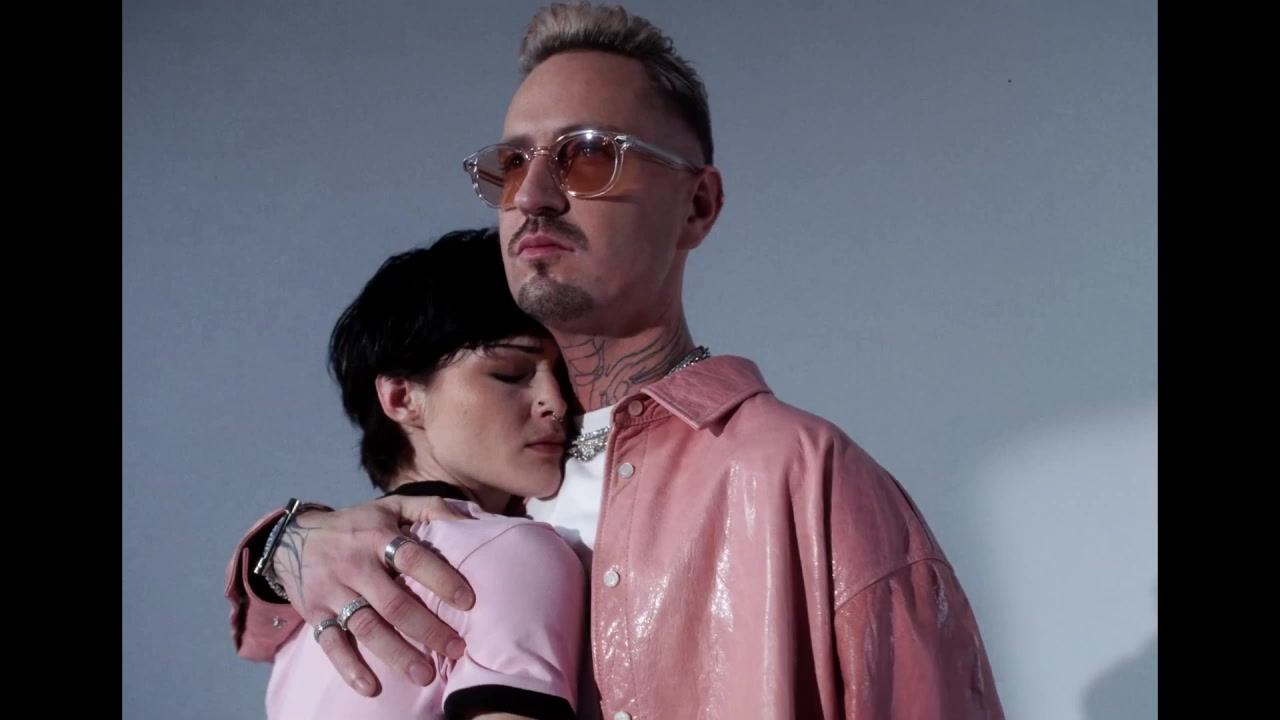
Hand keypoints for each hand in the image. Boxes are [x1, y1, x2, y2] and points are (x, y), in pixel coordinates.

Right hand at [270, 495, 471, 695]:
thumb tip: (473, 523)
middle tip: (456, 648)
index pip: (413, 558)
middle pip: (393, 602)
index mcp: (377, 537)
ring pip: (366, 627)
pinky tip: (371, 687)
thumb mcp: (391, 507)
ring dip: (397, 654)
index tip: (469, 602)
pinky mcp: (315, 614)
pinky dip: (349, 667)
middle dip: (427, 628)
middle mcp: (354, 565)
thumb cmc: (356, 525)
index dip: (441, 579)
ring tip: (425, 675)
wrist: (291, 538)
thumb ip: (431, 508)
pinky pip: (331, 644)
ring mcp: (332, 592)